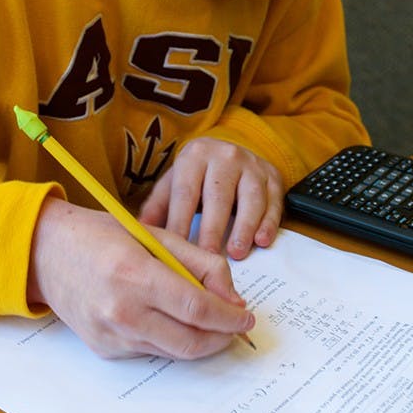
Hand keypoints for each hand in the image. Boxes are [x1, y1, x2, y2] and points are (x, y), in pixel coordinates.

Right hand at [27, 197, 254, 359]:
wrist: (48, 252)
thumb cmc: (103, 235)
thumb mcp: (156, 233)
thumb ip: (199, 262)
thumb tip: (231, 296)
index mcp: (135, 274)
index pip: (196, 307)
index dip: (228, 316)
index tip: (246, 315)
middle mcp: (121, 311)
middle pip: (189, 340)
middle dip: (221, 337)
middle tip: (235, 325)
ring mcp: (111, 335)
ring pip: (172, 351)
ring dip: (199, 340)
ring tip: (211, 320)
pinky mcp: (105, 349)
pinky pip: (151, 351)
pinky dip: (171, 339)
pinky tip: (172, 318)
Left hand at [139, 137, 283, 259]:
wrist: (229, 152)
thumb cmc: (197, 176)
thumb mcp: (175, 182)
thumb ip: (158, 206)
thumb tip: (138, 233)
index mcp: (195, 156)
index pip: (186, 192)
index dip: (180, 222)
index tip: (176, 250)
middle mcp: (225, 156)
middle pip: (218, 195)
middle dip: (213, 229)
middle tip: (209, 259)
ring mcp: (251, 165)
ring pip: (250, 196)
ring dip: (244, 227)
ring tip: (236, 253)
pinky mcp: (272, 175)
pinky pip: (273, 200)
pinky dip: (269, 222)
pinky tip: (262, 241)